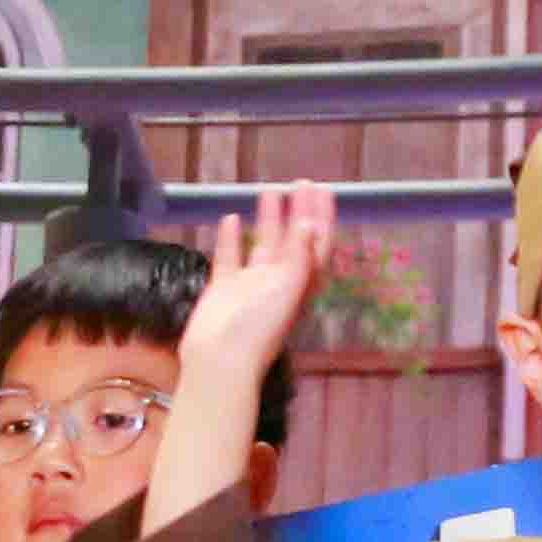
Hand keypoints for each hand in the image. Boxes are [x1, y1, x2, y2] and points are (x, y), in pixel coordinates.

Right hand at [183, 185, 335, 383]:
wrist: (218, 360)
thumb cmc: (257, 330)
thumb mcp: (287, 290)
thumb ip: (300, 256)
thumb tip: (309, 223)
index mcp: (299, 285)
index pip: (317, 245)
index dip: (322, 217)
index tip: (323, 189)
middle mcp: (278, 283)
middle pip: (293, 240)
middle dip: (299, 211)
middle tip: (299, 181)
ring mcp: (250, 286)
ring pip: (263, 245)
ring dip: (268, 219)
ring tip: (268, 189)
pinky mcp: (223, 289)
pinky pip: (229, 257)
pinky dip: (230, 238)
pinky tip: (230, 218)